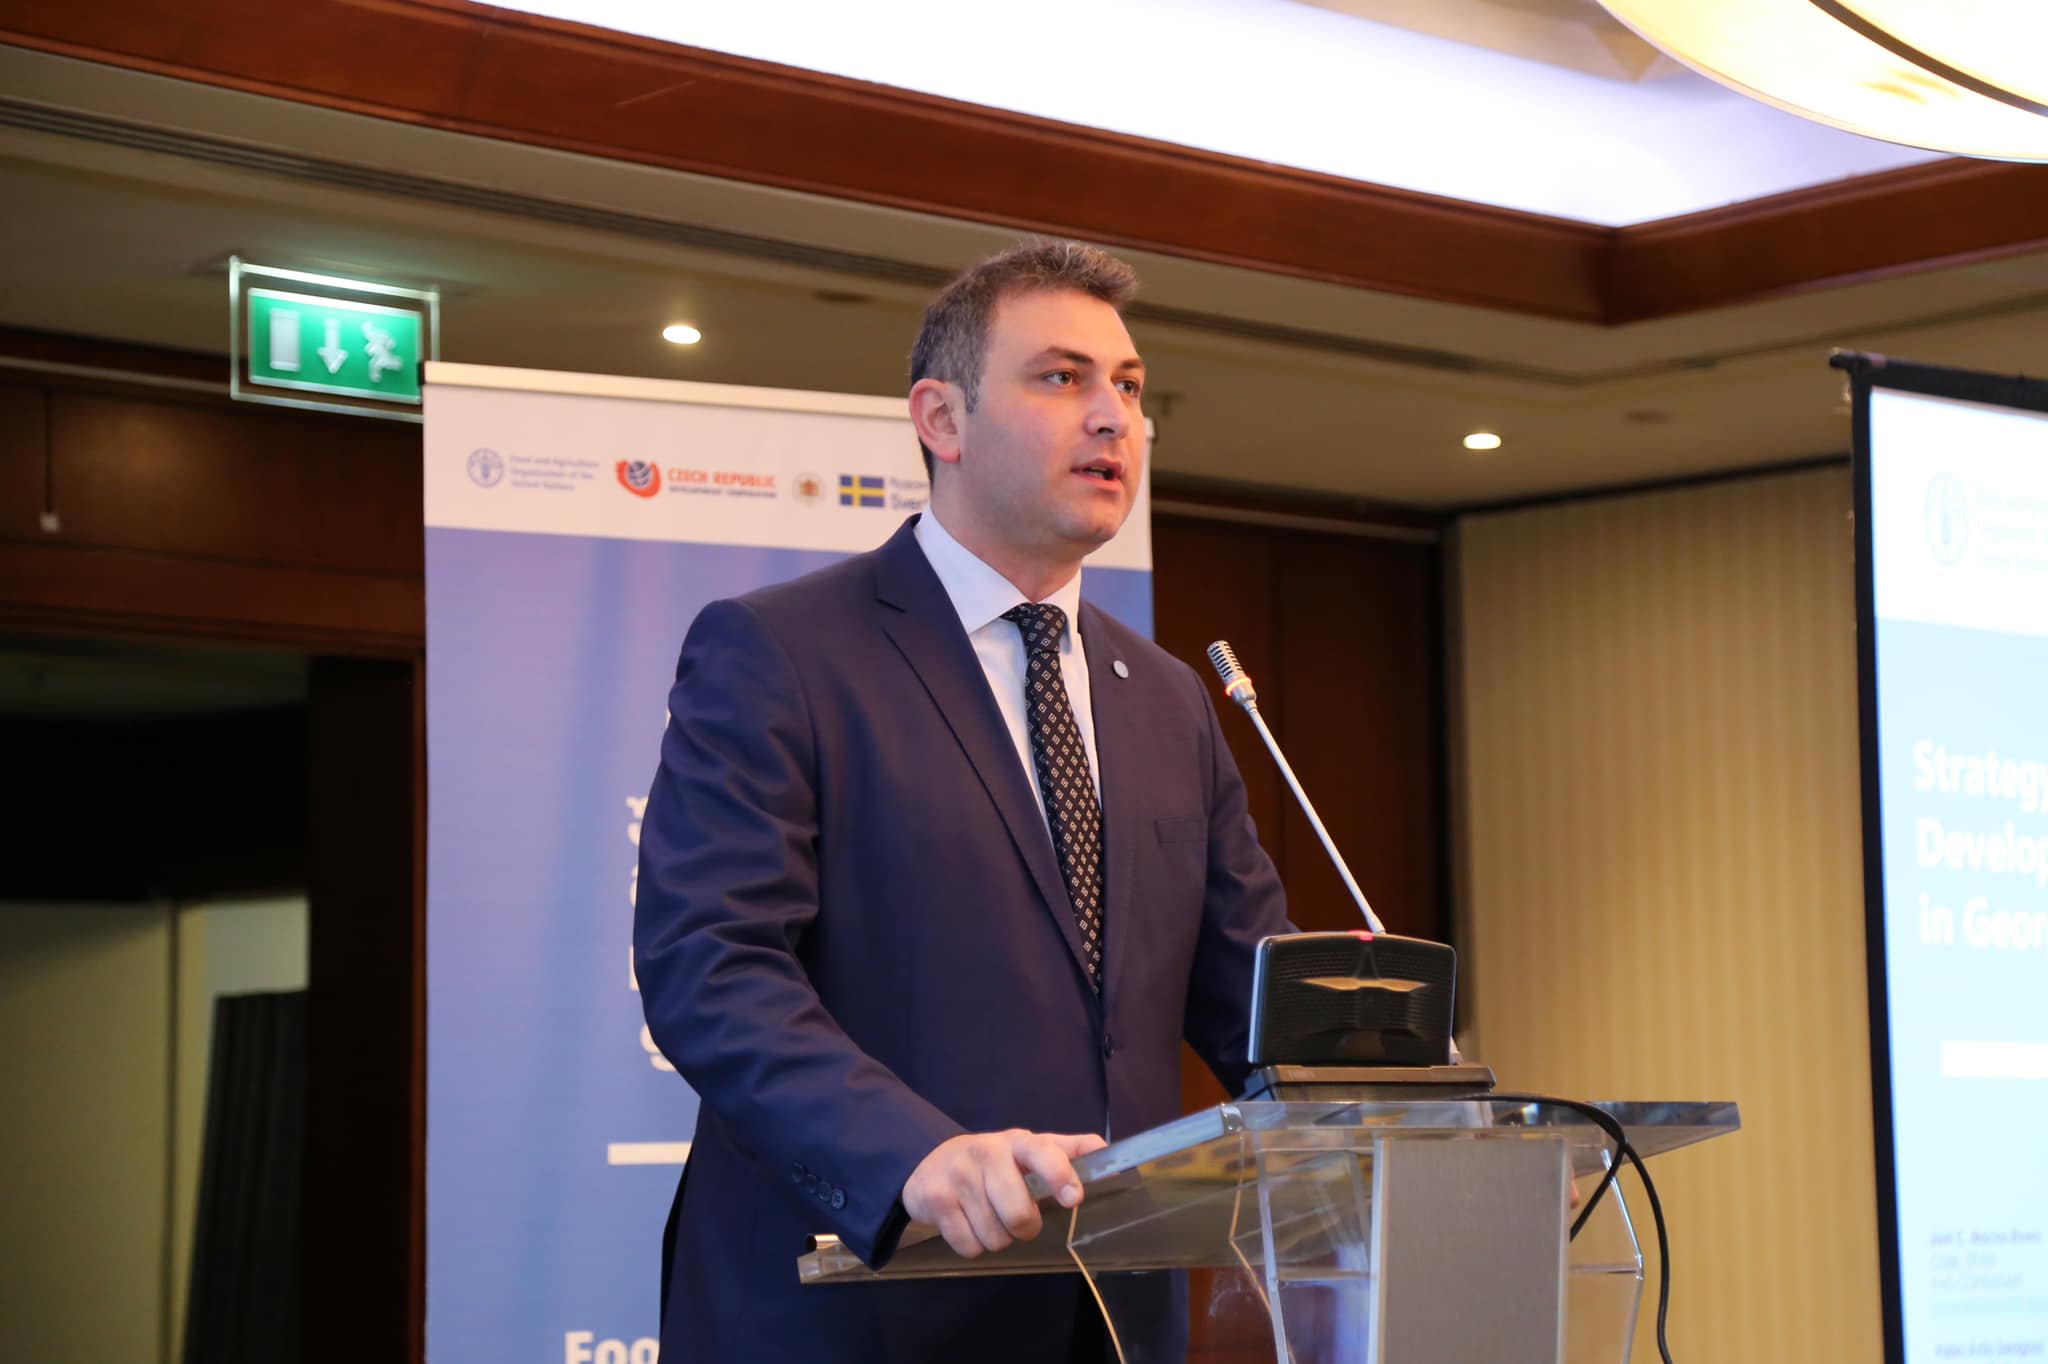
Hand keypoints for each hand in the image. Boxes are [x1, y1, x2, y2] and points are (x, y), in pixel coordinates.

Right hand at [902, 1129, 1107, 1257]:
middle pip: (1018, 1213)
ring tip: (989, 1217)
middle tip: (1020, 1220)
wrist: (932, 1162)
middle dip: (1025, 1228)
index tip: (1073, 1198)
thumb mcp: (1029, 1150)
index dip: (1059, 1174)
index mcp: (1018, 1142)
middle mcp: (987, 1153)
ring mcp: (958, 1175)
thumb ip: (1069, 1152)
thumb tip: (1109, 1156)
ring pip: (994, 1236)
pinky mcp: (935, 1198)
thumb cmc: (995, 1161)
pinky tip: (968, 1224)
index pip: (1042, 1152)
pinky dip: (973, 1245)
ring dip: (997, 1237)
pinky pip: (968, 1245)